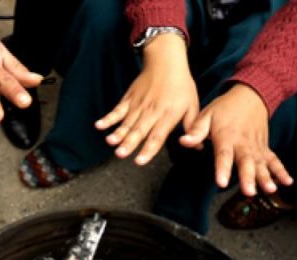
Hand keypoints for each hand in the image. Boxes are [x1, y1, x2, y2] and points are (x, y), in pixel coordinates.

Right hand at [94, 33, 197, 165]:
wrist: (166, 60)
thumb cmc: (181, 85)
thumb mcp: (193, 105)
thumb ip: (193, 127)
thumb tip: (197, 146)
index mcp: (168, 114)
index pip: (157, 135)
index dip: (148, 149)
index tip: (140, 161)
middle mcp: (152, 111)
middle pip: (139, 130)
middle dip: (129, 143)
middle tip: (121, 154)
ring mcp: (138, 104)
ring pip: (127, 121)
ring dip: (118, 132)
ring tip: (110, 142)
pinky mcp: (129, 98)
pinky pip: (117, 109)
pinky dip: (108, 118)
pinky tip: (99, 126)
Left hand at [179, 84, 292, 195]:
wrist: (251, 94)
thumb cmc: (225, 108)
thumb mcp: (206, 115)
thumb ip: (196, 131)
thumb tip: (183, 141)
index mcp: (226, 137)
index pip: (223, 155)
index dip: (222, 168)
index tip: (221, 182)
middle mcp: (243, 143)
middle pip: (246, 162)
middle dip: (248, 177)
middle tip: (249, 192)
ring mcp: (256, 146)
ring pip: (261, 163)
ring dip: (267, 177)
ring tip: (271, 190)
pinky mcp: (265, 147)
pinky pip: (274, 160)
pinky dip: (281, 170)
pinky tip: (288, 182)